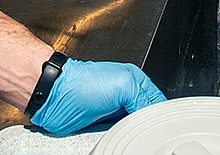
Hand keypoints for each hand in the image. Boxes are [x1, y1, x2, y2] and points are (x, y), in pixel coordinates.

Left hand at [31, 59, 165, 135]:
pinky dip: (120, 138)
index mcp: (134, 80)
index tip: (163, 125)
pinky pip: (117, 135)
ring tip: (135, 137)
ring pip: (132, 127)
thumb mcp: (124, 84)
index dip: (160, 112)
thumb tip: (151, 115)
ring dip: (133, 133)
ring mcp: (113, 111)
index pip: (157, 99)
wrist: (57, 96)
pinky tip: (121, 138)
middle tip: (149, 134)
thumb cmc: (83, 83)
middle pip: (145, 115)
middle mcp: (124, 95)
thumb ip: (144, 99)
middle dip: (147, 124)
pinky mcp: (102, 125)